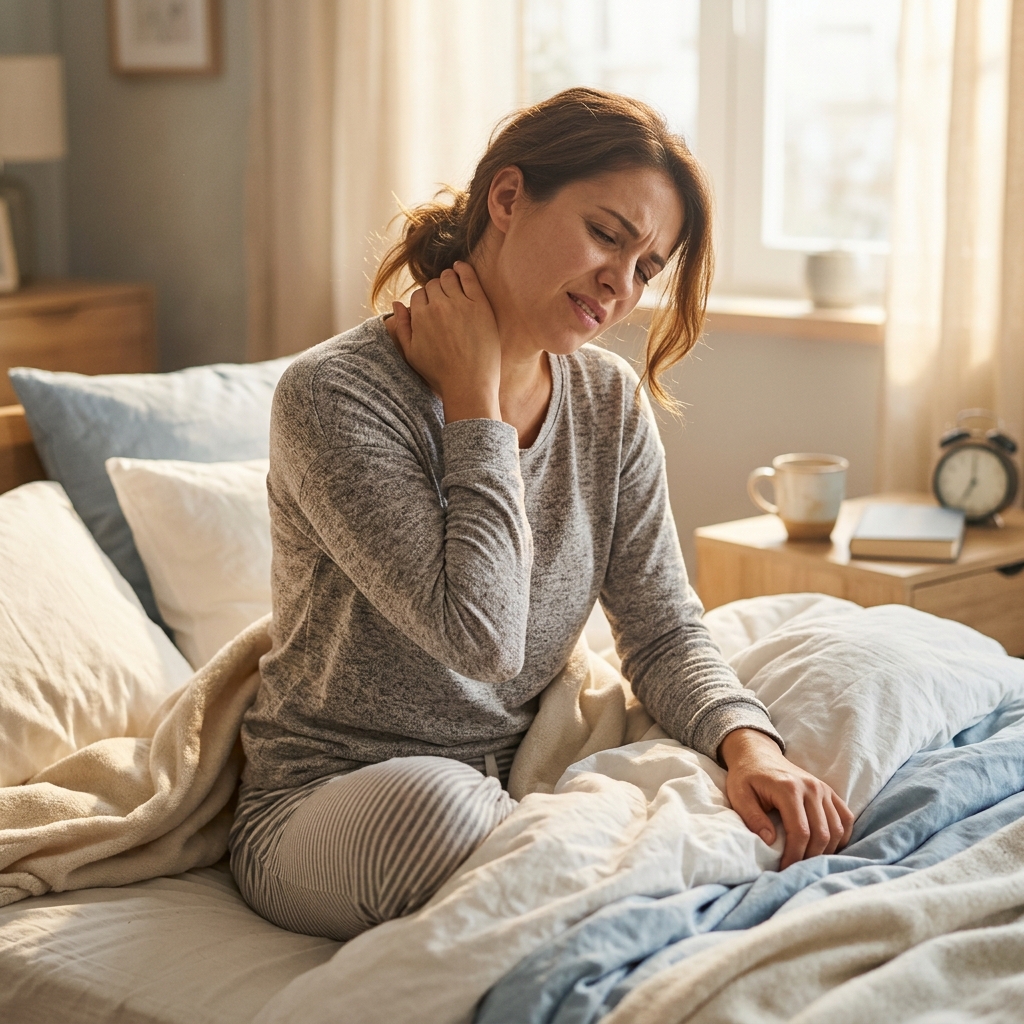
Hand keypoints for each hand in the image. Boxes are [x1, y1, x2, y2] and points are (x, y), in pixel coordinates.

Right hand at [388, 261, 501, 422]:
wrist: (468, 385)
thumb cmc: (439, 373)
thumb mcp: (411, 353)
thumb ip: (401, 327)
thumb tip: (396, 303)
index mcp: (420, 316)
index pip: (418, 295)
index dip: (424, 301)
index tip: (431, 308)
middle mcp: (438, 306)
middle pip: (433, 285)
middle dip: (436, 291)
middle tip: (443, 300)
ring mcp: (460, 304)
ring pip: (448, 278)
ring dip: (447, 279)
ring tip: (452, 286)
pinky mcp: (480, 305)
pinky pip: (469, 277)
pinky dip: (463, 269)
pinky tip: (460, 268)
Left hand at [719, 728, 853, 868]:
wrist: (758, 754)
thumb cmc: (746, 776)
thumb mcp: (739, 795)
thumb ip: (752, 818)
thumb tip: (770, 841)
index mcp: (789, 788)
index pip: (800, 831)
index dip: (794, 855)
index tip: (784, 870)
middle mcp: (811, 788)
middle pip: (822, 834)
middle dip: (810, 857)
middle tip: (796, 870)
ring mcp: (823, 789)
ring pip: (838, 829)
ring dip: (826, 850)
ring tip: (808, 860)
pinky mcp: (829, 791)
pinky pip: (846, 818)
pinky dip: (841, 836)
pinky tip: (826, 847)